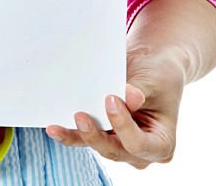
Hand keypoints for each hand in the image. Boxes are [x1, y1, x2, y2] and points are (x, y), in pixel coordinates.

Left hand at [45, 47, 185, 168]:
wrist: (151, 65)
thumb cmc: (158, 75)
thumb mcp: (154, 82)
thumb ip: (140, 92)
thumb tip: (130, 97)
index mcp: (161, 144)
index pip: (139, 144)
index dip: (124, 127)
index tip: (111, 100)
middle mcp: (141, 151)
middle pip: (115, 150)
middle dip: (96, 135)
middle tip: (80, 115)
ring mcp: (120, 144)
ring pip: (97, 145)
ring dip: (77, 136)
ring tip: (56, 127)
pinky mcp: (103, 133)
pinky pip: (85, 137)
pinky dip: (71, 133)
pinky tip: (54, 127)